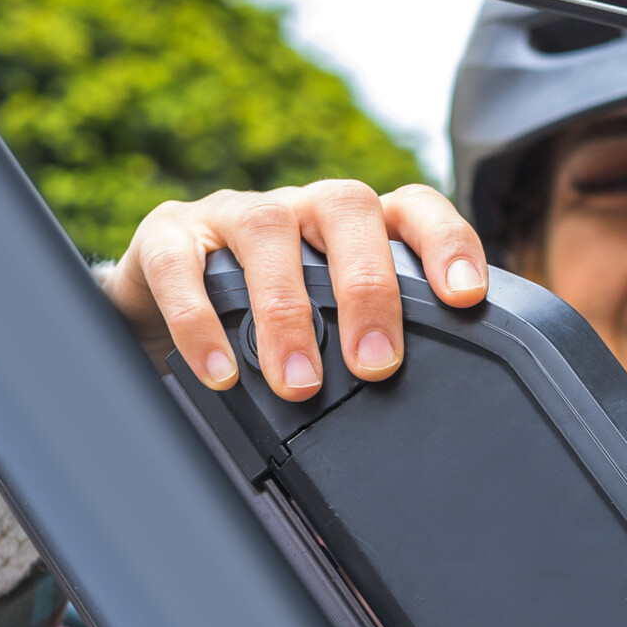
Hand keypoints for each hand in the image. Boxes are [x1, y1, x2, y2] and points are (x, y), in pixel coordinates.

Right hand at [103, 181, 488, 399]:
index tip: (465, 298)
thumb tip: (426, 420)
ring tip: (299, 384)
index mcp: (355, 225)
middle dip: (367, 287)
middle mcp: (301, 208)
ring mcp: (233, 213)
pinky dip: (199, 320)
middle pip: (347, 208)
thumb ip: (372, 345)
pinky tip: (221, 373)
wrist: (160, 304)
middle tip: (376, 364)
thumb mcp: (329, 325)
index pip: (413, 206)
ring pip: (267, 229)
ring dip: (287, 310)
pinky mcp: (168, 236)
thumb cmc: (266, 318)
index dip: (445, 241)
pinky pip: (182, 265)